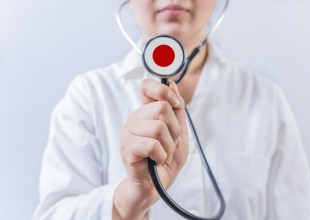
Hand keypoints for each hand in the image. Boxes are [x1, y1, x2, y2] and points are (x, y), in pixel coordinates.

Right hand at [113, 79, 188, 219]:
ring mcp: (128, 133)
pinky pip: (152, 145)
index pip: (146, 86)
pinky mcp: (127, 148)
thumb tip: (173, 84)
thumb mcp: (179, 132)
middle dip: (174, 130)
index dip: (163, 89)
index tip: (175, 104)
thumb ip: (177, 110)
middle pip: (162, 108)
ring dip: (168, 146)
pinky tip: (156, 160)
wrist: (155, 186)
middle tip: (169, 143)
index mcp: (146, 112)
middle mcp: (135, 119)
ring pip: (159, 127)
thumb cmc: (165, 159)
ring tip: (162, 154)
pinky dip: (161, 156)